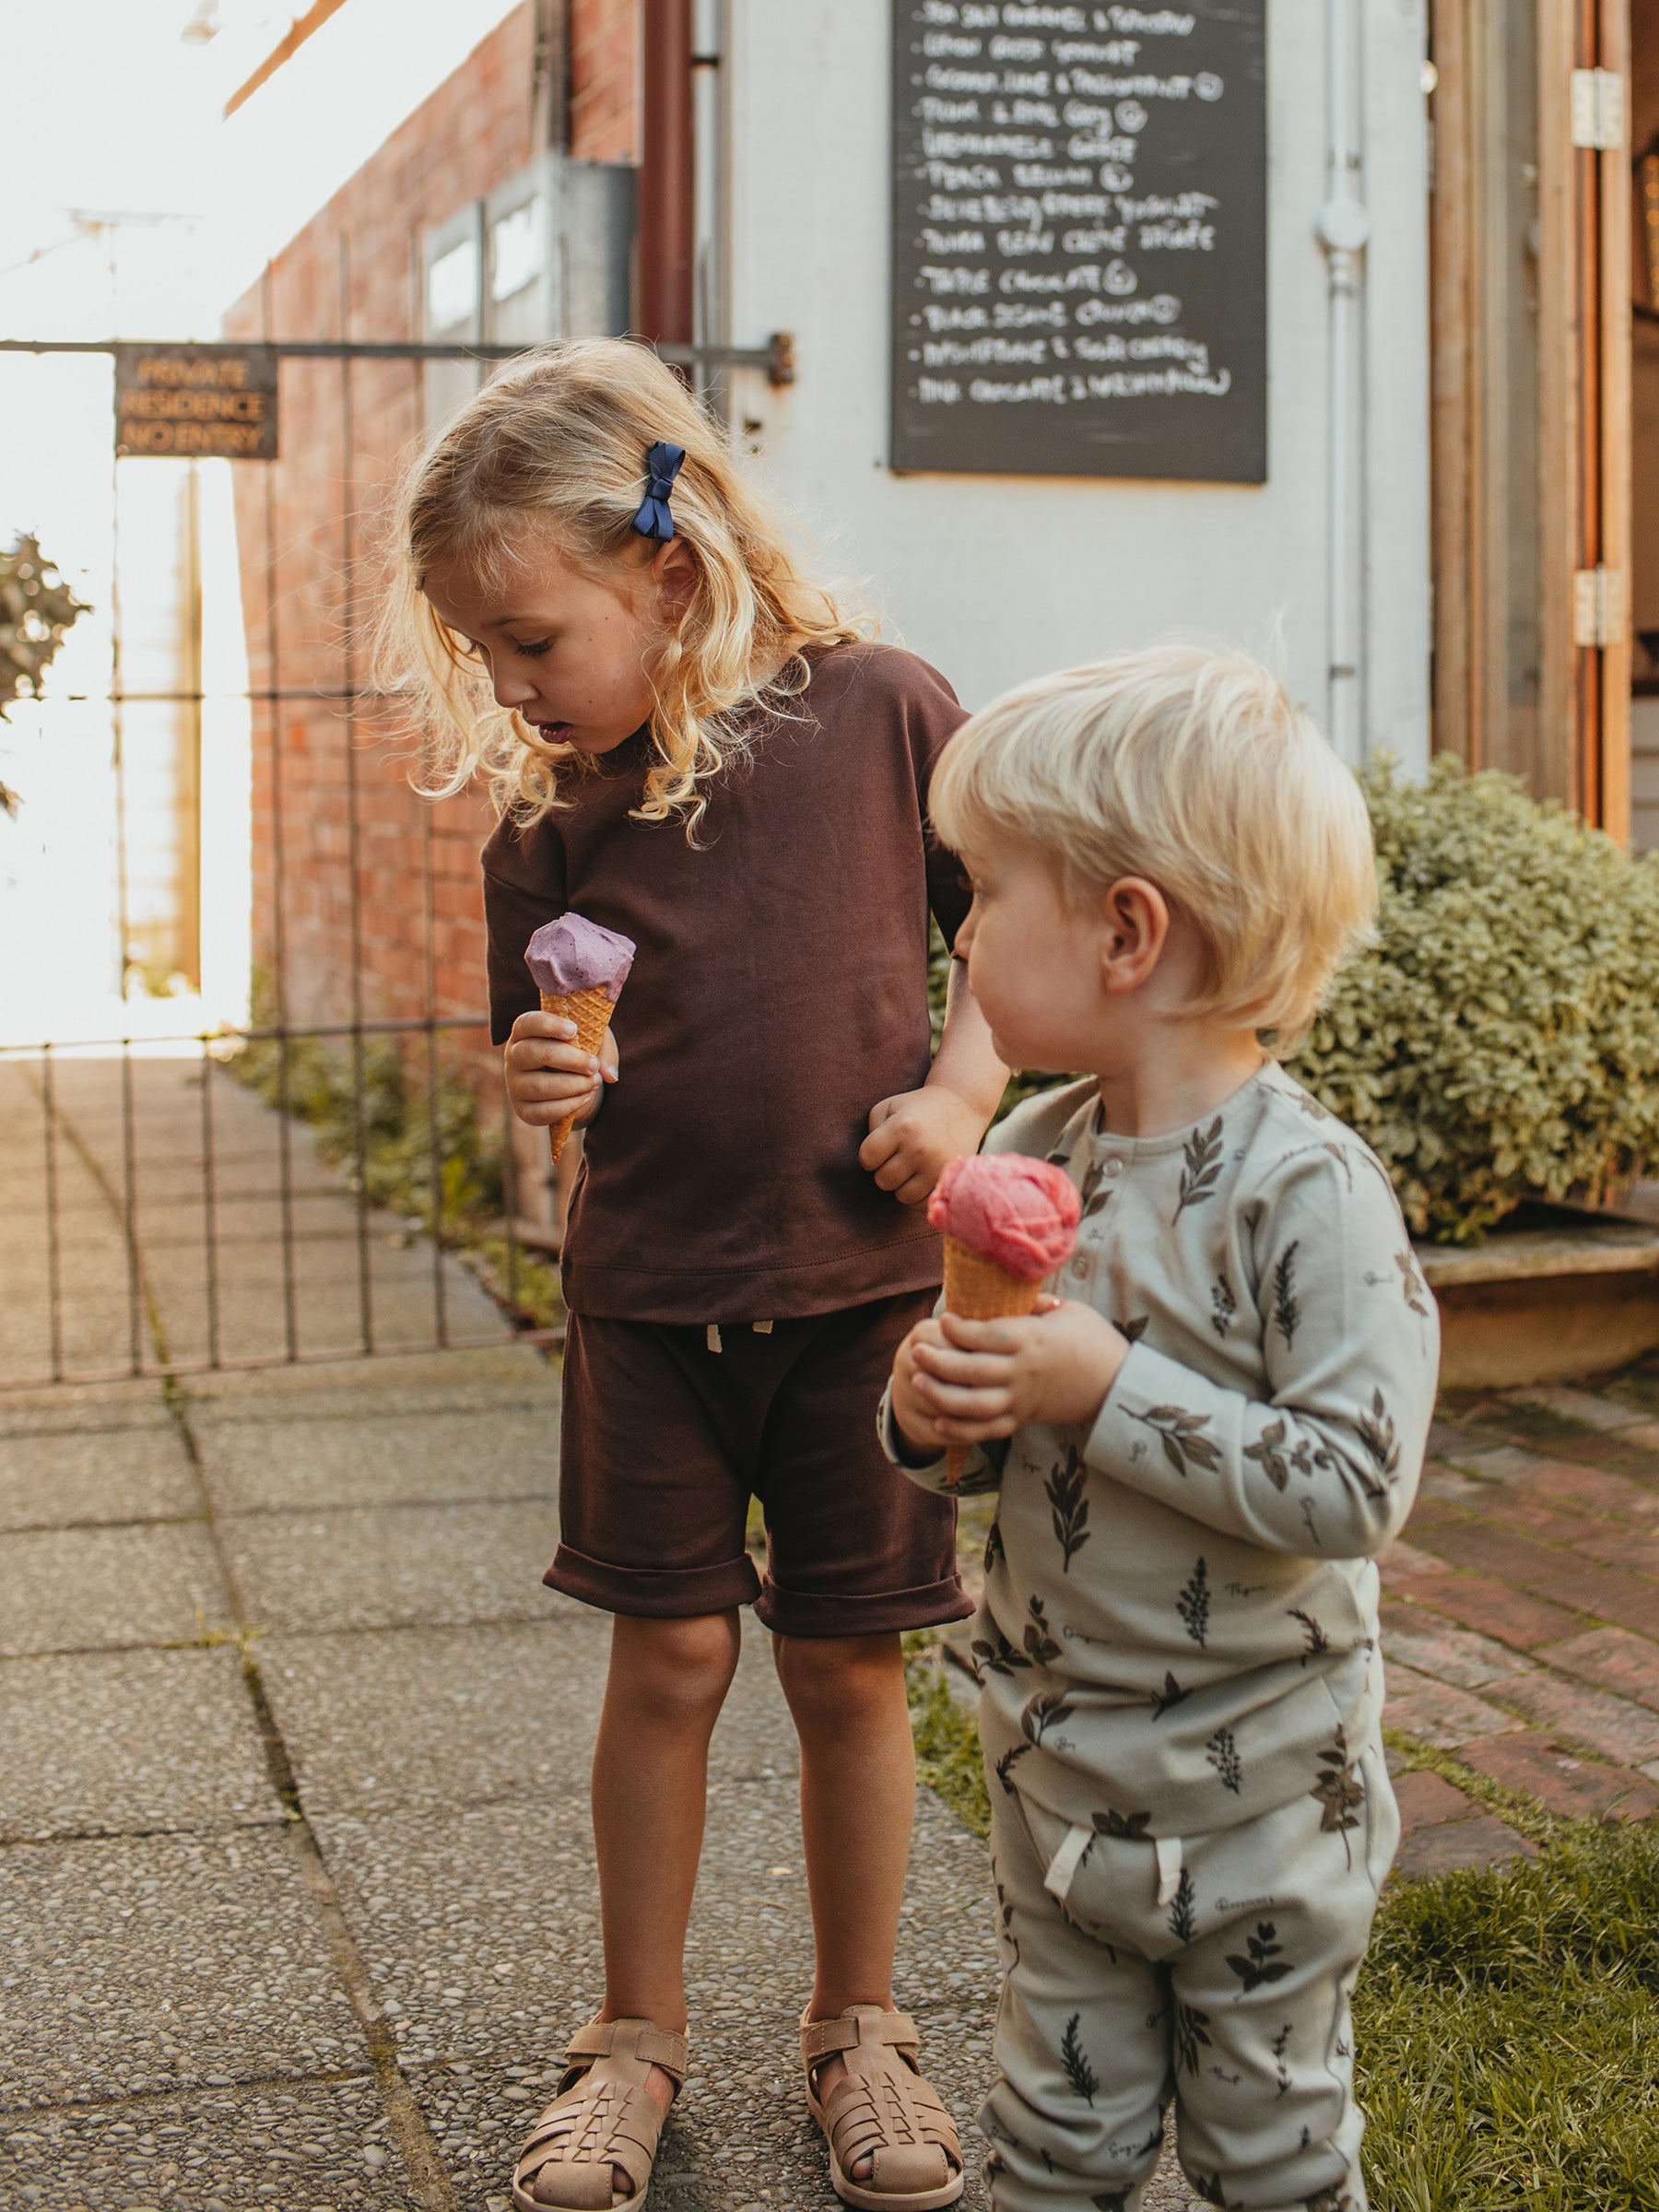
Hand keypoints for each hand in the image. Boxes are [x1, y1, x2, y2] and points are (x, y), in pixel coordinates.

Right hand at [503, 1009, 618, 1131]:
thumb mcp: (592, 1040)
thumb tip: (610, 1075)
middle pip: (535, 1053)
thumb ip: (604, 1048)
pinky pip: (543, 1111)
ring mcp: (515, 1085)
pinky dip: (569, 1105)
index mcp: (525, 1032)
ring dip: (573, 1085)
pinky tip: (585, 1097)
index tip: (574, 1029)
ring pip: (540, 1086)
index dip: (549, 1025)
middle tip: (593, 1064)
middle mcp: (513, 1056)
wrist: (570, 1085)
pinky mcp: (524, 1110)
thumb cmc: (577, 1053)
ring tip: (595, 1081)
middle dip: (570, 1059)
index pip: (528, 1022)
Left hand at [860, 1084, 993, 1206]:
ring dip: (902, 1185)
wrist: (963, 1105)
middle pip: (883, 1181)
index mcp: (901, 1128)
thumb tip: (869, 1162)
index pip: (867, 1159)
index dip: (869, 1156)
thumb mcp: (889, 1107)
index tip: (881, 1149)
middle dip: (886, 1171)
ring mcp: (936, 1166)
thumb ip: (872, 1130)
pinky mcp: (949, 1179)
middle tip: (899, 1158)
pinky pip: (922, 1203)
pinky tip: (923, 1178)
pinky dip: (919, 1195)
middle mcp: (919, 1148)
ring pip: (902, 1196)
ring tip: (912, 1168)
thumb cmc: (917, 1109)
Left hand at [894, 1299, 1128, 1452]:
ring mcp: (1021, 1400)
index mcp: (1033, 1340)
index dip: (961, 1329)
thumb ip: (1035, 1302)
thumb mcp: (1070, 1311)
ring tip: (917, 1381)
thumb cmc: (1094, 1341)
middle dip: (940, 1361)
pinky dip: (961, 1429)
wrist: (1116, 1386)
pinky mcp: (1022, 1419)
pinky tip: (938, 1420)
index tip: (942, 1320)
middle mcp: (1023, 1372)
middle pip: (973, 1370)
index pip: (989, 1336)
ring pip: (974, 1404)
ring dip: (941, 1395)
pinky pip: (987, 1430)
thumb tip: (1009, 1286)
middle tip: (917, 1350)